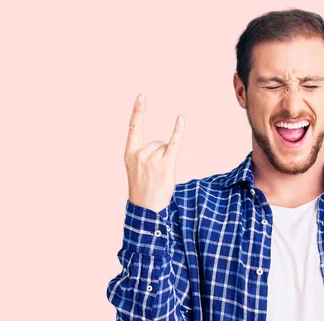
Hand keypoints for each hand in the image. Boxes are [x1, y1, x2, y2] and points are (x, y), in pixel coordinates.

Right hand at [124, 94, 184, 211]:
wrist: (146, 207)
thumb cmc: (143, 187)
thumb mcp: (135, 168)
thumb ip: (143, 153)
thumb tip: (163, 143)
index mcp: (130, 152)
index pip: (134, 127)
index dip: (138, 111)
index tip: (142, 96)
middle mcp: (140, 153)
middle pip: (157, 142)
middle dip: (159, 154)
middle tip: (154, 173)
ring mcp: (153, 158)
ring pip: (165, 147)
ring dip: (166, 159)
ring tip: (159, 175)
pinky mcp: (166, 163)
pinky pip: (174, 143)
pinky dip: (178, 131)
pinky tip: (180, 119)